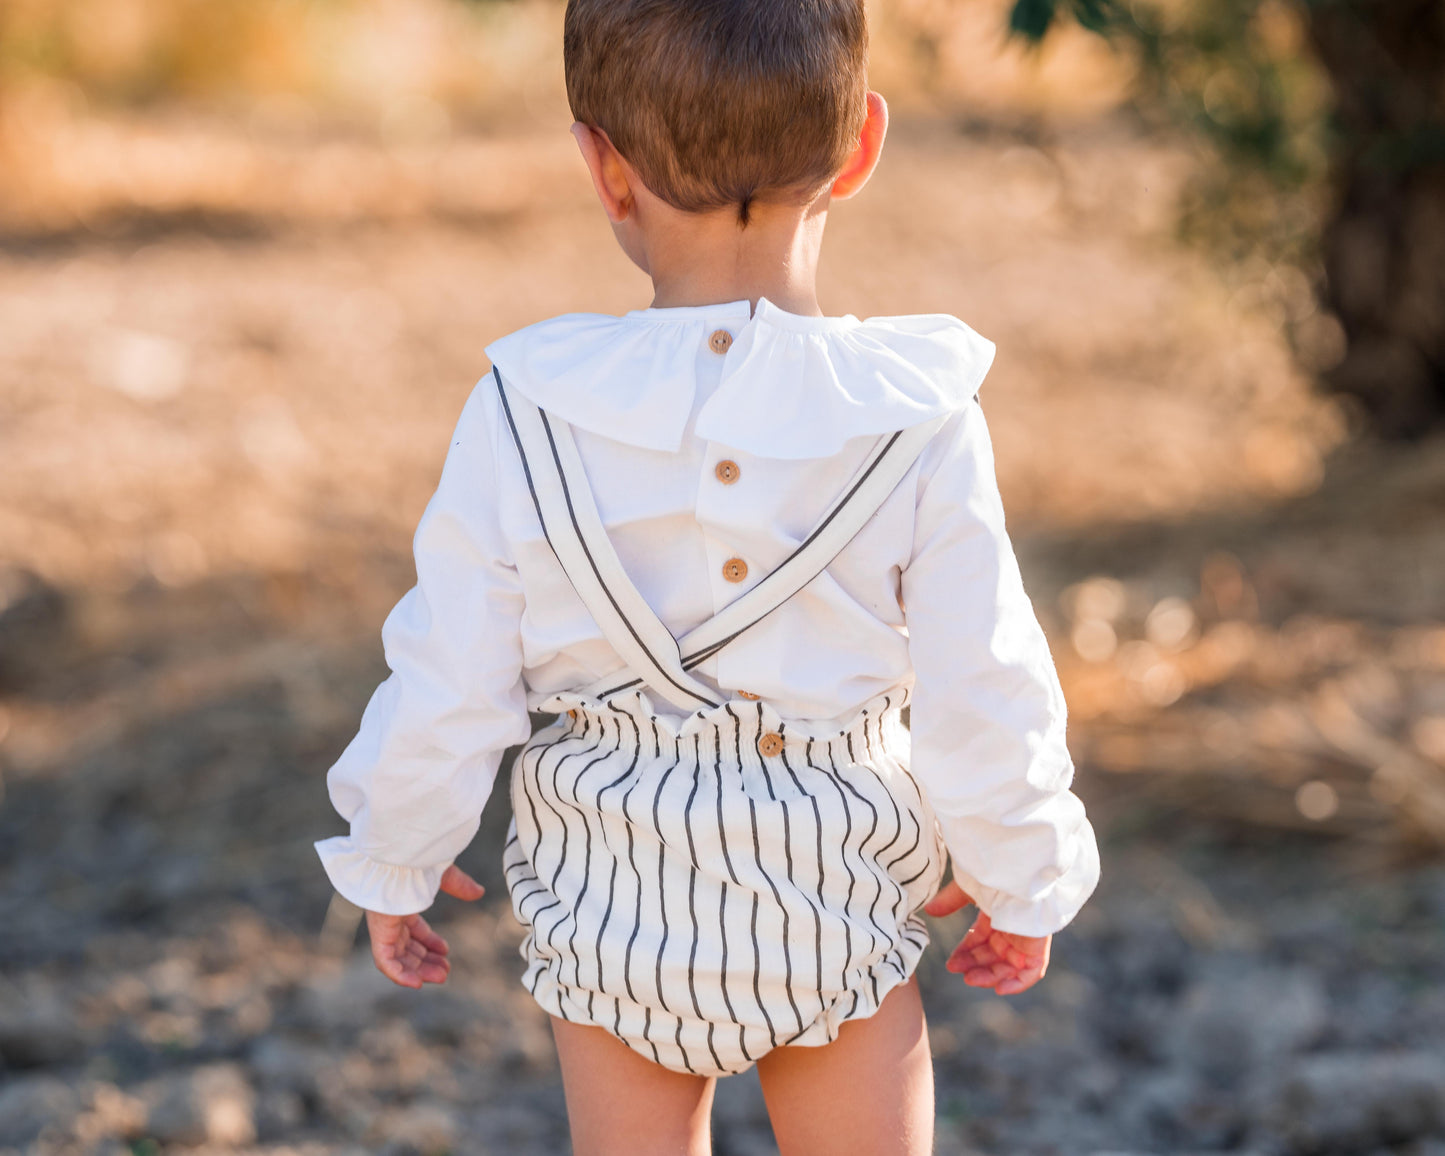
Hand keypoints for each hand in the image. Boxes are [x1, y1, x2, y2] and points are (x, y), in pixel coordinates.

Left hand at [366, 864, 486, 988]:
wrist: (399, 854)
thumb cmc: (418, 859)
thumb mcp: (443, 875)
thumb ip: (459, 885)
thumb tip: (479, 892)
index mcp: (402, 903)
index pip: (413, 930)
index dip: (429, 943)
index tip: (446, 951)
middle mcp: (390, 917)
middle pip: (406, 947)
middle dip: (425, 961)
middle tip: (444, 973)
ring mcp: (383, 925)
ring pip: (397, 957)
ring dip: (417, 970)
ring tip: (440, 977)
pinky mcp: (379, 932)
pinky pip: (384, 961)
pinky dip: (398, 975)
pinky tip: (416, 983)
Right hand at [924, 879, 1050, 994]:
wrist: (1020, 877)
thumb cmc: (995, 878)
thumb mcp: (968, 890)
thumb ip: (949, 902)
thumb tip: (929, 910)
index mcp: (996, 916)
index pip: (979, 941)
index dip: (965, 953)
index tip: (951, 963)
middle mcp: (1010, 931)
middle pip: (990, 957)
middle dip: (972, 965)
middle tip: (956, 969)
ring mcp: (1024, 941)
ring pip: (1006, 968)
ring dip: (988, 976)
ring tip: (969, 979)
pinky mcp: (1037, 949)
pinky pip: (1030, 974)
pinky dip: (1016, 985)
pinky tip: (998, 988)